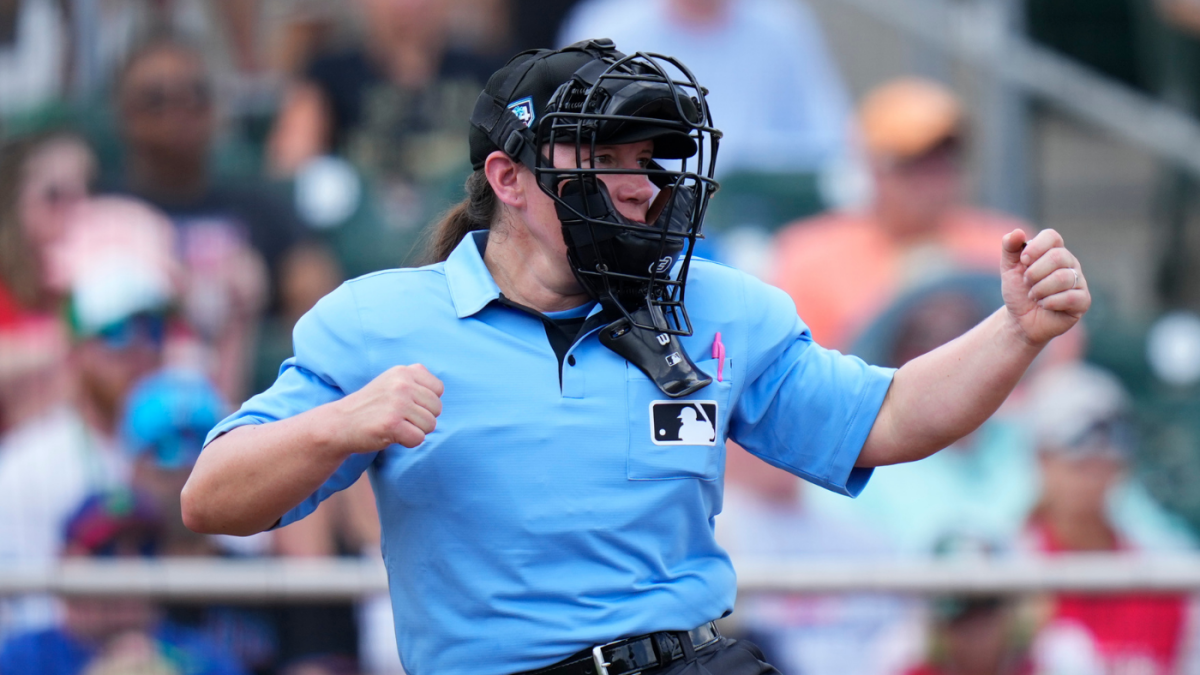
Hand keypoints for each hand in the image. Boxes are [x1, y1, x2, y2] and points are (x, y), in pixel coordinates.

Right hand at [332, 364, 444, 452]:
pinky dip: (407, 442)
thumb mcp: (392, 381)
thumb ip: (415, 380)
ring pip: (430, 425)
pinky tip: (391, 435)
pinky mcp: (392, 424)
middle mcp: (402, 384)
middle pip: (437, 409)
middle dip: (422, 418)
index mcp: (404, 371)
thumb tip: (440, 390)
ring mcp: (397, 404)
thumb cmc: (371, 406)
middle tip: (400, 418)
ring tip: (395, 426)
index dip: (427, 402)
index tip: (408, 405)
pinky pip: (419, 439)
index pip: (438, 389)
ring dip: (415, 431)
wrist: (340, 423)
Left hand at [1000, 228, 1090, 345]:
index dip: (1036, 247)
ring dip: (1040, 289)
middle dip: (1034, 272)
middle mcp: (1069, 263)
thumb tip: (1017, 232)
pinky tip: (1044, 305)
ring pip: (1063, 277)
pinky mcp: (1082, 300)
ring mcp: (1079, 281)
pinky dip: (1050, 302)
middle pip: (1058, 256)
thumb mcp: (1009, 269)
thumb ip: (1010, 248)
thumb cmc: (1018, 292)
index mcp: (1053, 251)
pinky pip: (1070, 297)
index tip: (1023, 261)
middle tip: (1027, 283)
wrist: (1021, 320)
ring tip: (1033, 296)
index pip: (1051, 236)